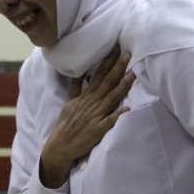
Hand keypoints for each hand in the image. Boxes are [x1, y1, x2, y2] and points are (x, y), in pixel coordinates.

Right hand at [39, 45, 134, 187]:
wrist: (60, 145)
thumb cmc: (66, 123)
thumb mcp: (69, 102)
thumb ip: (76, 87)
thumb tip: (80, 72)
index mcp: (86, 96)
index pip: (99, 74)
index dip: (108, 61)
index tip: (117, 48)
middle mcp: (92, 103)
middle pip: (107, 82)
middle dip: (117, 68)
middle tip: (127, 53)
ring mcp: (96, 116)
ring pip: (111, 98)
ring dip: (122, 86)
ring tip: (132, 74)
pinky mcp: (98, 129)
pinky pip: (110, 121)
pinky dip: (118, 114)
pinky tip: (128, 108)